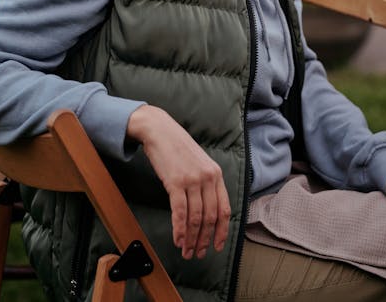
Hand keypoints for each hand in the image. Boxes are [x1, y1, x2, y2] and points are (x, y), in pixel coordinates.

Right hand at [127, 104, 230, 259]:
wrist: (160, 130)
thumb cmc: (177, 148)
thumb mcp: (199, 163)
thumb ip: (206, 183)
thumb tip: (207, 210)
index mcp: (216, 174)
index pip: (225, 209)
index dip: (222, 231)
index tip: (217, 246)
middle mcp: (208, 177)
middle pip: (210, 217)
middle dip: (205, 240)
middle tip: (198, 254)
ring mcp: (192, 179)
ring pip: (196, 218)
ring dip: (191, 239)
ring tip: (186, 251)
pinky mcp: (176, 182)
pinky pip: (180, 212)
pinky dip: (180, 230)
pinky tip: (178, 239)